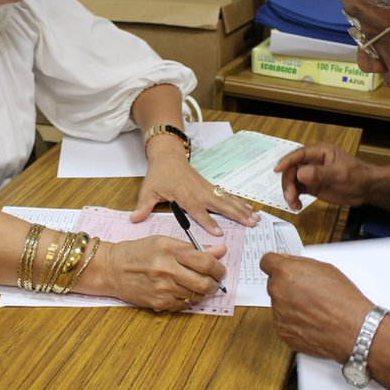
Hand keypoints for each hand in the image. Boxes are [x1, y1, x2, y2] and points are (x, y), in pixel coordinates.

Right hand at [98, 236, 226, 310]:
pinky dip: (188, 299)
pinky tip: (182, 291)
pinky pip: (184, 305)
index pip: (205, 261)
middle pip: (204, 283)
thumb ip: (193, 248)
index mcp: (169, 249)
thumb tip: (220, 250)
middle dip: (215, 283)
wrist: (112, 269)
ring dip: (202, 292)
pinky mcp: (158, 303)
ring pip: (196, 296)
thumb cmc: (139, 252)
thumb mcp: (164, 242)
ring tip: (196, 284)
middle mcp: (166, 269)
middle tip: (214, 280)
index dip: (218, 267)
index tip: (220, 268)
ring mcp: (162, 288)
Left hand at [131, 148, 259, 234]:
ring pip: (227, 200)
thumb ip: (143, 205)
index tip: (219, 233)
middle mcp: (199, 192)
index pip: (198, 211)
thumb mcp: (148, 189)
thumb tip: (134, 219)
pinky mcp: (211, 187)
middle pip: (220, 205)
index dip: (208, 222)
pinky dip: (239, 202)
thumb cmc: (159, 175)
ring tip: (256, 218)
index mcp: (185, 195)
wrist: (168, 156)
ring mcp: (207, 189)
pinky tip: (250, 209)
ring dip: (242, 209)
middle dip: (235, 214)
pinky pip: (227, 196)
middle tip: (250, 223)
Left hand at [260, 252, 372, 360]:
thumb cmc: (343, 300)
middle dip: (286, 286)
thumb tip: (289, 263)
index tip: (279, 267)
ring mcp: (279, 314)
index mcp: (285, 273)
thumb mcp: (324, 268)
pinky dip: (293, 322)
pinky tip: (311, 321)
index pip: (266, 261)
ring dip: (290, 305)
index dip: (275, 264)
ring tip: (313, 308)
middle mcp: (278, 292)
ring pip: (279, 304)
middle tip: (305, 291)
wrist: (354, 330)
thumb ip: (300, 264)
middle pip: (273, 284)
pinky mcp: (283, 332)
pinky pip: (283, 322)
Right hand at [273, 142, 370, 209]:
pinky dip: (294, 198)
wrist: (367, 189)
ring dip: (289, 192)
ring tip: (294, 204)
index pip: (298, 154)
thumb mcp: (340, 174)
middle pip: (291, 169)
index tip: (277, 170)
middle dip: (288, 183)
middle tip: (291, 197)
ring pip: (292, 181)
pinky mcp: (311, 186)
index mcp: (319, 152)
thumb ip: (320, 173)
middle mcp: (311, 161)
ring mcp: (310, 174)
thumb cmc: (357, 176)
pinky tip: (297, 206)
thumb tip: (300, 174)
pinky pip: (297, 190)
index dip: (286, 161)